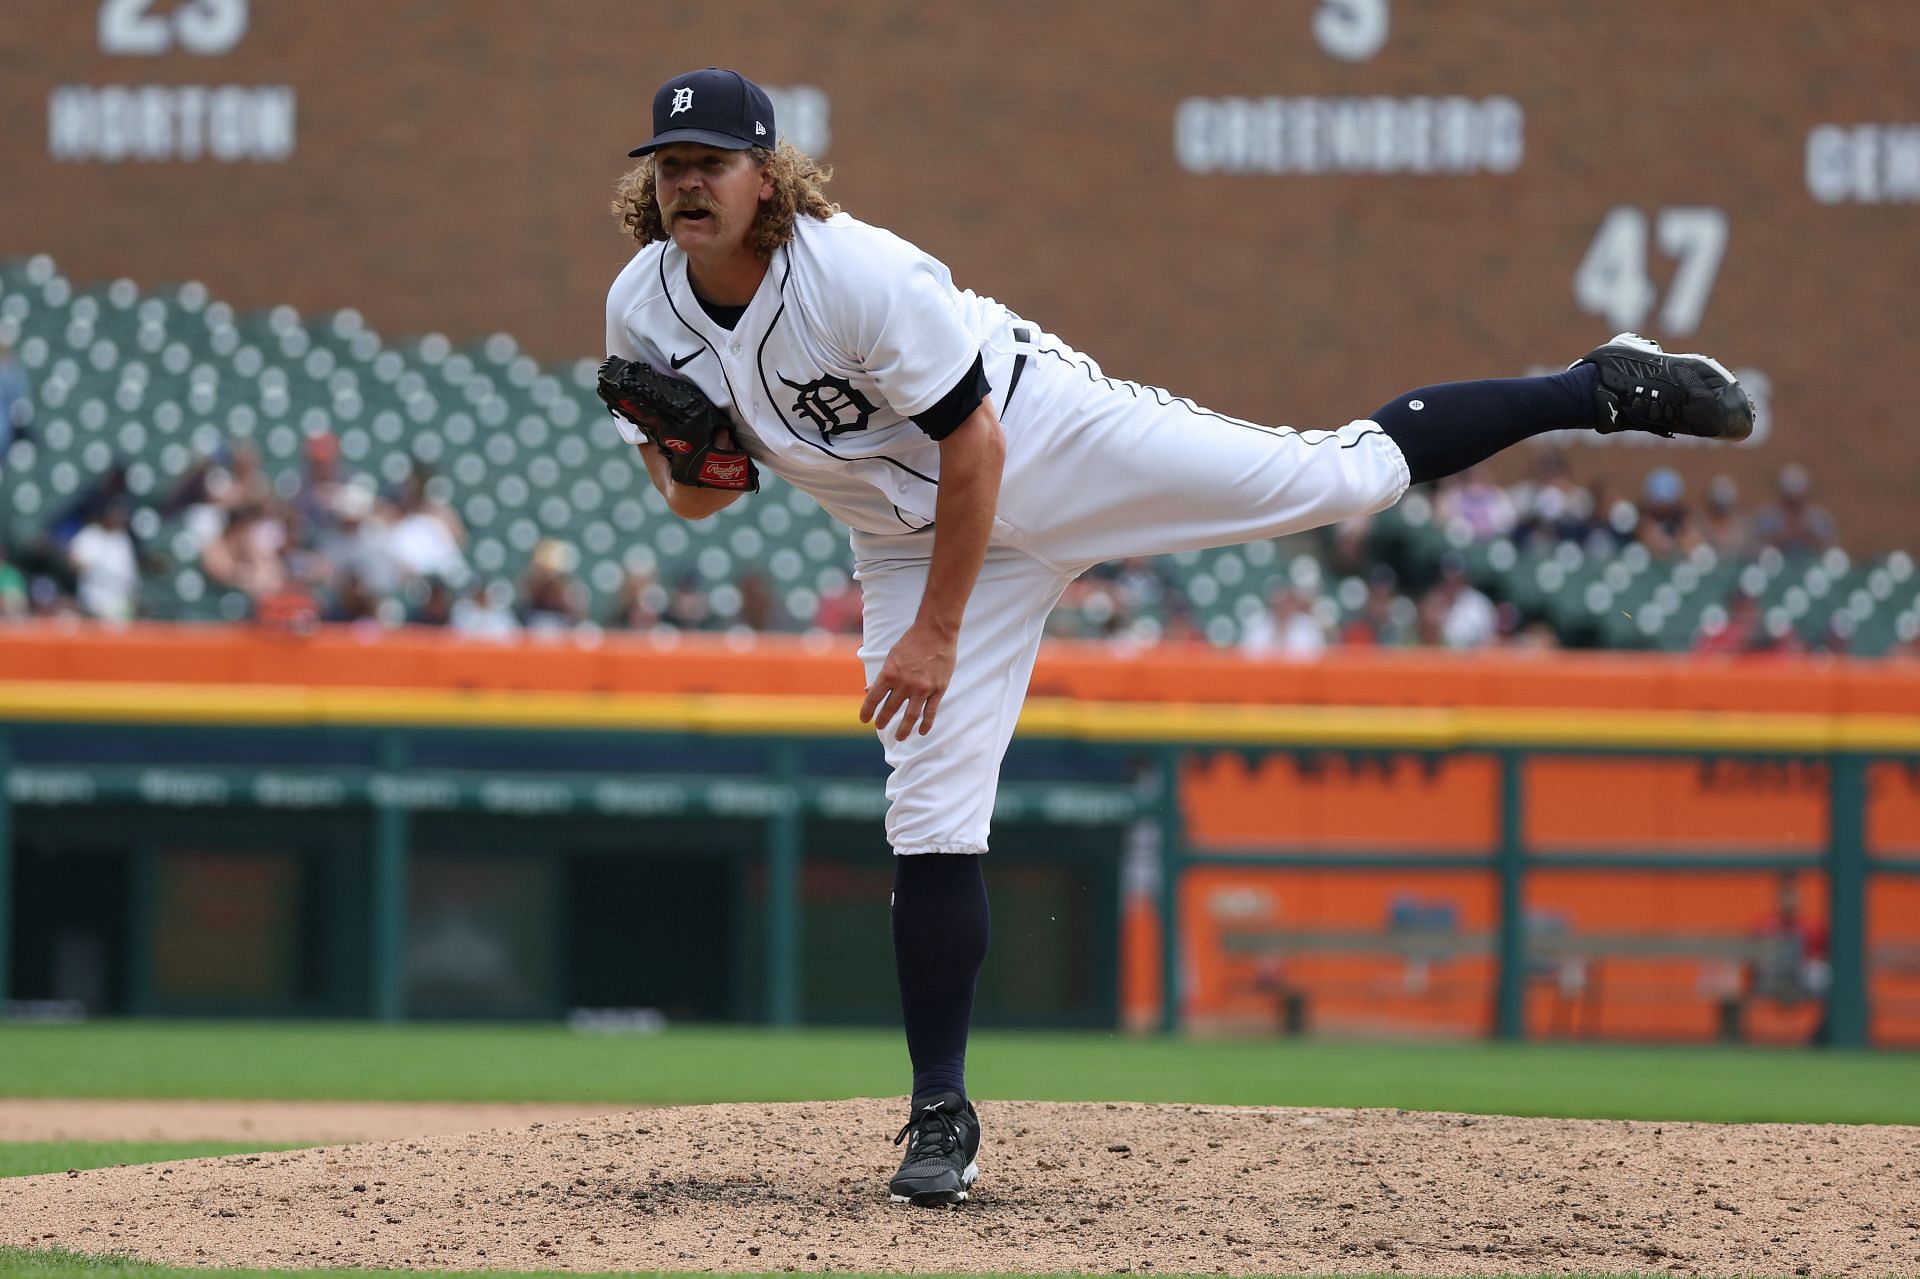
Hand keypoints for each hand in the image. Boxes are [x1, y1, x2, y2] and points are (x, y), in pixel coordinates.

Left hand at [860, 621, 955, 741]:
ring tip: (899, 737)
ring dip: (903, 729)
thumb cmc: (911, 642)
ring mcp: (922, 688)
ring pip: (910, 716)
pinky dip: (926, 724)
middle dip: (883, 721)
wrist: (936, 631)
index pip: (873, 699)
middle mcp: (904, 684)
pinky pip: (931, 712)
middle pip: (890, 709)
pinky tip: (922, 731)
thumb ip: (882, 676)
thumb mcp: (891, 656)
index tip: (864, 720)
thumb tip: (868, 691)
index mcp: (889, 674)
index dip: (866, 711)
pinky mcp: (938, 689)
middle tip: (880, 727)